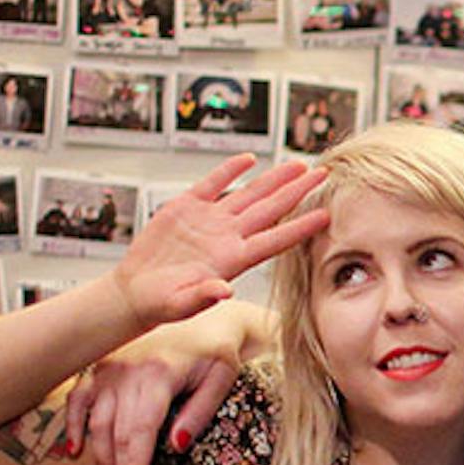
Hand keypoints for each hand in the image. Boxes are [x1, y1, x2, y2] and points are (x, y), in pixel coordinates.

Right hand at [62, 300, 262, 464]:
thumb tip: (176, 447)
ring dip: (99, 458)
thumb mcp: (223, 378)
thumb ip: (200, 412)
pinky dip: (73, 424)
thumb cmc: (216, 351)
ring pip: (96, 421)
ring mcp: (110, 368)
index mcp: (158, 373)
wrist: (204, 317)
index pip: (140, 430)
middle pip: (115, 432)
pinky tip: (75, 451)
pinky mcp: (101, 367)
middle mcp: (128, 370)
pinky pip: (78, 399)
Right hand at [109, 155, 327, 334]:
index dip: (301, 227)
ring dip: (274, 179)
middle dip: (297, 191)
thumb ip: (202, 297)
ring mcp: (210, 220)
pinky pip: (213, 183)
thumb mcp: (179, 305)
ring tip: (298, 164)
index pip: (275, 240)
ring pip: (249, 194)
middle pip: (271, 210)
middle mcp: (228, 237)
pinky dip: (229, 170)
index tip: (326, 215)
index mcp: (232, 260)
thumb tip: (224, 292)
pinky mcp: (187, 207)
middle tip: (323, 173)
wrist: (137, 291)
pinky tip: (248, 159)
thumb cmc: (161, 303)